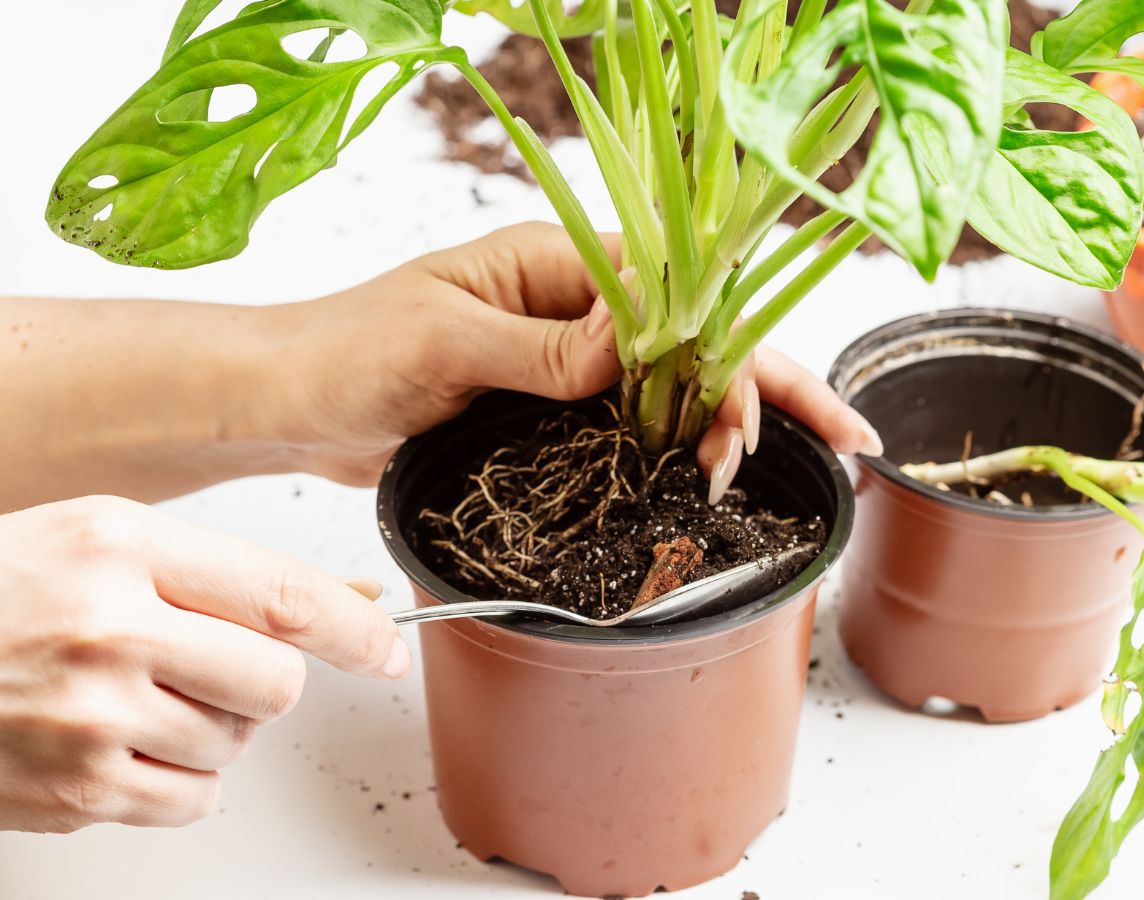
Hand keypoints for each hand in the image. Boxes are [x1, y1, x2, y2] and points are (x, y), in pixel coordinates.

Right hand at [0, 496, 406, 832]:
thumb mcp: (101, 542)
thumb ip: (221, 573)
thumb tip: (349, 603)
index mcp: (122, 547)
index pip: (282, 596)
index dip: (354, 632)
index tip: (386, 650)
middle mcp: (108, 629)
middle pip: (275, 683)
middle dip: (261, 682)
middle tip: (207, 668)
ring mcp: (87, 717)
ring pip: (236, 744)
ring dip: (211, 729)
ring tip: (135, 698)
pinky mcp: (73, 790)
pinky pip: (192, 800)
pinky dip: (175, 780)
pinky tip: (118, 742)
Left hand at [269, 222, 881, 487]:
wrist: (294, 400)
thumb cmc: (349, 349)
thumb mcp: (443, 341)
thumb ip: (542, 345)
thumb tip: (635, 344)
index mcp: (565, 264)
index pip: (681, 299)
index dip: (738, 354)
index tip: (756, 416)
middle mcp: (583, 308)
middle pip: (704, 342)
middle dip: (773, 392)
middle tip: (840, 448)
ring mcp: (574, 360)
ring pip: (683, 386)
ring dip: (736, 426)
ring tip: (758, 479)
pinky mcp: (559, 408)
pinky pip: (641, 422)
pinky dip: (688, 448)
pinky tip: (723, 474)